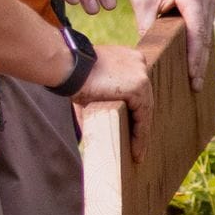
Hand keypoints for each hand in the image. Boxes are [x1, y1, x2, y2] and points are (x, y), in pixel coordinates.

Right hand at [74, 44, 153, 161]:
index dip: (137, 112)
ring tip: (137, 154)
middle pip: (144, 101)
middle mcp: (139, 63)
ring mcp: (141, 74)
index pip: (138, 91)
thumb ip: (102, 101)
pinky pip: (142, 117)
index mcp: (129, 59)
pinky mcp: (138, 86)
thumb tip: (95, 125)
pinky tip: (136, 150)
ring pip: (145, 110)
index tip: (134, 129)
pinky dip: (140, 135)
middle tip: (137, 146)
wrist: (69, 66)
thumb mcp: (94, 86)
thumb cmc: (74, 77)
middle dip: (140, 124)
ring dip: (141, 134)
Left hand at [129, 0, 214, 88]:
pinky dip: (200, 44)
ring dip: (201, 55)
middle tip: (195, 87)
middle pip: (204, 36)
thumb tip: (149, 55)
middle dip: (200, 62)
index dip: (195, 58)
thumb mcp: (142, 0)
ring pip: (207, 33)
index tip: (193, 78)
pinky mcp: (207, 2)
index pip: (196, 32)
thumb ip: (147, 26)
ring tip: (195, 80)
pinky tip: (195, 62)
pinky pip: (205, 26)